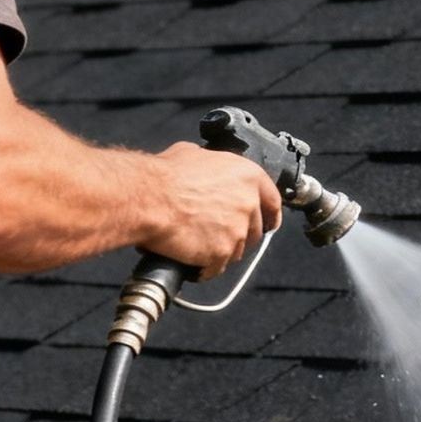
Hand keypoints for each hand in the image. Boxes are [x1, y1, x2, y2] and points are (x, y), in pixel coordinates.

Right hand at [141, 143, 281, 278]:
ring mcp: (237, 230)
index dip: (269, 215)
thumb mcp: (192, 154)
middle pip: (255, 230)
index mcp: (248, 176)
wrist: (148, 199)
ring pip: (237, 251)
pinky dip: (205, 268)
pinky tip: (191, 260)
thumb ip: (211, 165)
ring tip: (197, 244)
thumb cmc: (165, 176)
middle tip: (217, 234)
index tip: (268, 223)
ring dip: (221, 251)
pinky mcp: (222, 253)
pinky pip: (216, 267)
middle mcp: (248, 203)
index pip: (272, 201)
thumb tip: (205, 167)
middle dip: (239, 235)